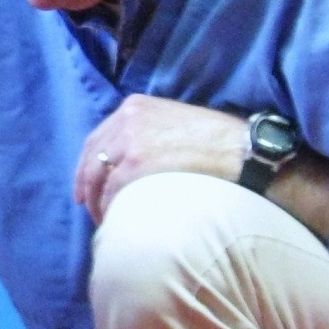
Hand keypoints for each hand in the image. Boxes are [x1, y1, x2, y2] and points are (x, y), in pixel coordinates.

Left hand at [74, 94, 246, 224]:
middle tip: (87, 206)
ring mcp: (129, 141)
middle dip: (86, 185)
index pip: (98, 137)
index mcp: (135, 107)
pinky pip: (110, 192)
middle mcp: (127, 120)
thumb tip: (131, 161)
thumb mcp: (176, 121)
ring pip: (97, 177)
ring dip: (96, 201)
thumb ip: (149, 133)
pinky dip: (108, 209)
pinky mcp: (135, 164)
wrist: (242, 151)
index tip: (86, 185)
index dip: (88, 164)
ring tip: (105, 220)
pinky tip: (115, 222)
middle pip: (91, 157)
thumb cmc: (218, 140)